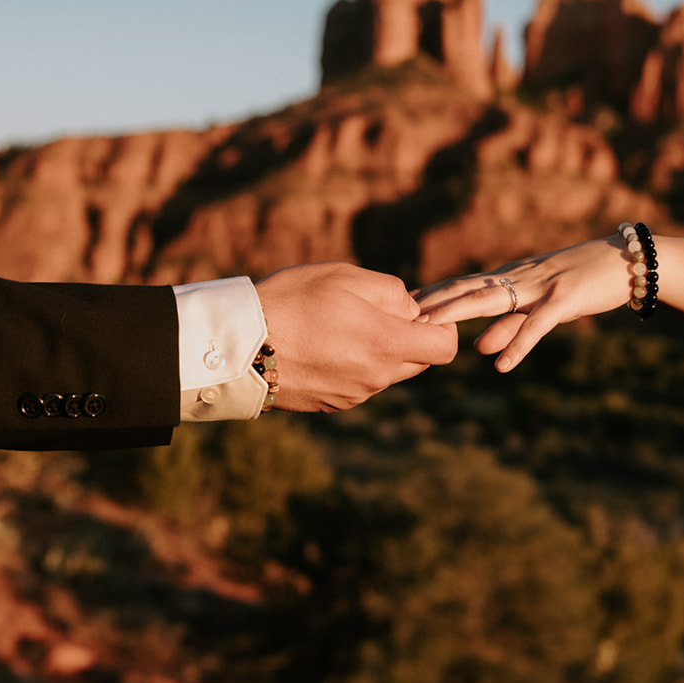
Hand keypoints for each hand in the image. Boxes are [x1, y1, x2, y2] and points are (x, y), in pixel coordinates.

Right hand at [257, 263, 457, 411]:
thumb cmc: (290, 302)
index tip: (420, 312)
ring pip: (387, 373)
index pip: (444, 347)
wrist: (239, 347)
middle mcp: (376, 377)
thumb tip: (411, 310)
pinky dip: (352, 366)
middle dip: (407, 337)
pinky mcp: (332, 405)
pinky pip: (359, 384)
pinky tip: (320, 347)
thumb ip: (390, 292)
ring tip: (337, 327)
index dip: (441, 327)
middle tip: (372, 313)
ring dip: (377, 352)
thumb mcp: (343, 277)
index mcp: (386, 344)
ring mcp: (354, 395)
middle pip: (417, 361)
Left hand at [414, 237, 630, 371]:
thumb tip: (478, 348)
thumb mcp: (542, 306)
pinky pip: (537, 325)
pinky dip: (518, 344)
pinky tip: (499, 364)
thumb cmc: (584, 283)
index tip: (398, 308)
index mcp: (511, 277)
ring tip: (429, 330)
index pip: (463, 285)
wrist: (630, 261)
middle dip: (432, 303)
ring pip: (492, 300)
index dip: (431, 296)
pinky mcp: (566, 299)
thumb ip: (511, 325)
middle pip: (467, 289)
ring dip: (458, 314)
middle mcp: (519, 277)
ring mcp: (541, 286)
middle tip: (397, 316)